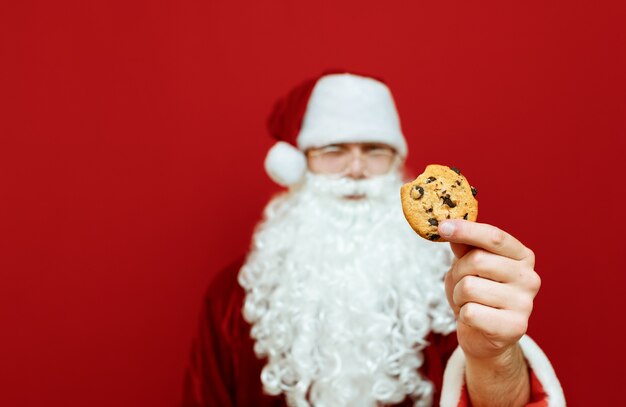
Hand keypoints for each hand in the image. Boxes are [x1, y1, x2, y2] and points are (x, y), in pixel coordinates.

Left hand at [438, 219, 540, 360]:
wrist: (484, 336)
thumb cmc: (476, 294)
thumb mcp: (467, 265)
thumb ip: (463, 246)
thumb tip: (449, 226)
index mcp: (522, 256)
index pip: (494, 237)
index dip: (466, 230)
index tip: (442, 226)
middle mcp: (529, 278)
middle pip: (477, 260)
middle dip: (459, 271)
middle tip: (462, 283)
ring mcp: (525, 304)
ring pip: (469, 287)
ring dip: (459, 295)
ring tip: (469, 302)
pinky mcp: (514, 327)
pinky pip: (470, 312)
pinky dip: (463, 314)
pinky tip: (475, 319)